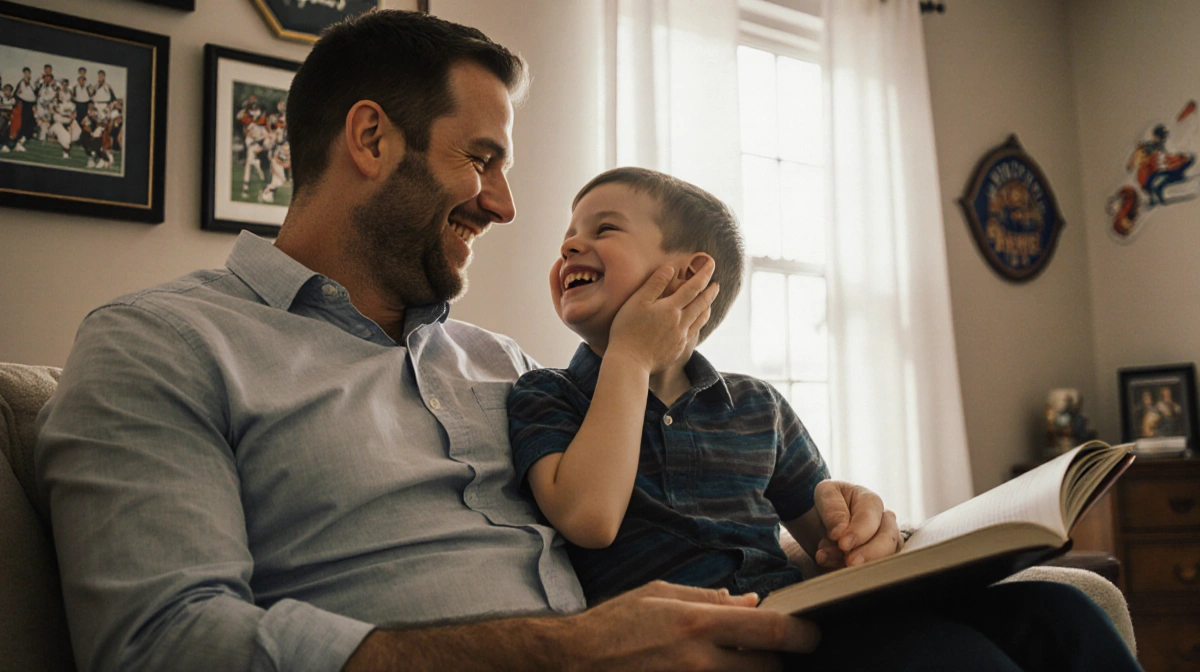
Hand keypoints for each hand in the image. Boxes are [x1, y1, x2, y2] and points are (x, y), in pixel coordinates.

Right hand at [563, 581, 820, 671]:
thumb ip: (709, 599)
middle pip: (768, 668)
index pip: (770, 632)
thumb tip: (751, 603)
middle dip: (779, 661)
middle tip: (775, 652)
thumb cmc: (614, 625)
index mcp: (697, 623)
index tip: (811, 633)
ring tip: (744, 661)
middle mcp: (699, 660)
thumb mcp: (660, 595)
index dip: (801, 634)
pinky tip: (717, 670)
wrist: (574, 661)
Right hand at [606, 259, 718, 374]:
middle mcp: (681, 323)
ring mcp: (681, 338)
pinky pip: (693, 333)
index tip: (711, 264)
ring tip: (708, 303)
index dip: (704, 274)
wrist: (629, 362)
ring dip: (706, 308)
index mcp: (671, 308)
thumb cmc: (628, 329)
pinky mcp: (677, 350)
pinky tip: (694, 324)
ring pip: (700, 320)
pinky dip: (697, 324)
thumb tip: (670, 268)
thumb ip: (655, 284)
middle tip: (716, 285)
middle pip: (701, 304)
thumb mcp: (637, 302)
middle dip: (710, 292)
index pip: (693, 287)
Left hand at [811, 481, 901, 568]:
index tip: (843, 544)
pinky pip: (872, 571)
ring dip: (857, 564)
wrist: (825, 519)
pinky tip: (831, 567)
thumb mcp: (825, 494)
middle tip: (849, 562)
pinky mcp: (878, 561)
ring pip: (883, 558)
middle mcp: (885, 523)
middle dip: (869, 554)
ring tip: (826, 559)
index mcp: (871, 502)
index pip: (870, 519)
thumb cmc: (830, 503)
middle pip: (887, 541)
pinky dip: (850, 571)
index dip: (858, 533)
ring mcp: (885, 544)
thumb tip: (840, 530)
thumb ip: (832, 509)